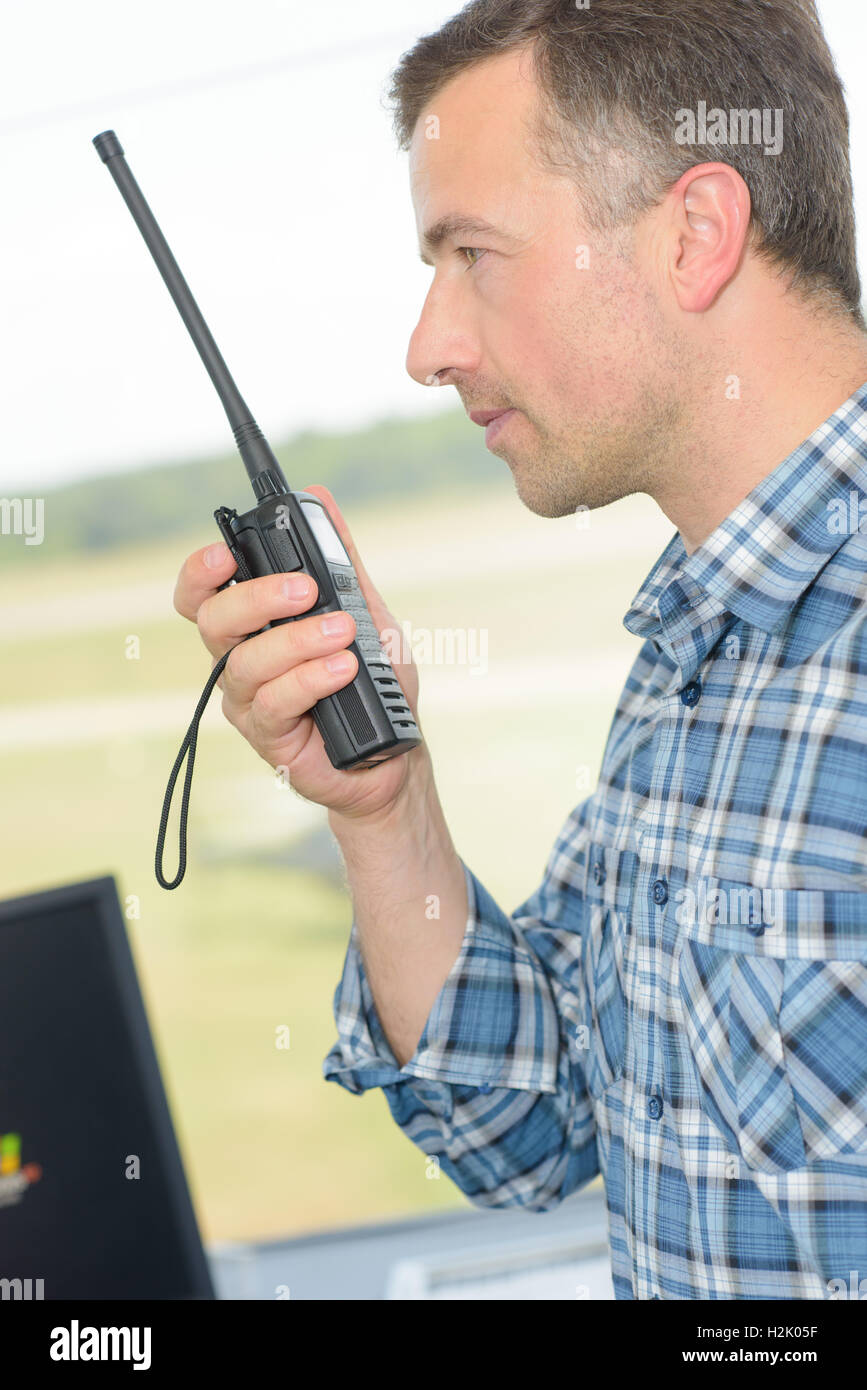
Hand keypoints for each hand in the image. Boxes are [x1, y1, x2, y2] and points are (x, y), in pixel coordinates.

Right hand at [172, 484, 422, 820]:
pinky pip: (274, 703)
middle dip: (255, 598)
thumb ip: (340, 560)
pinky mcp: (268, 737)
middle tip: (304, 590)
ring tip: (343, 634)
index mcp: (252, 626)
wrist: (394, 754)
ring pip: (245, 663)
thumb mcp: (364, 611)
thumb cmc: (370, 682)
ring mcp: (249, 701)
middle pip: (212, 621)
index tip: (227, 553)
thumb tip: (321, 497)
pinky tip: (342, 669)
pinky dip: (310, 680)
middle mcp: (239, 660)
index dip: (201, 571)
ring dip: (295, 641)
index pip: (203, 593)